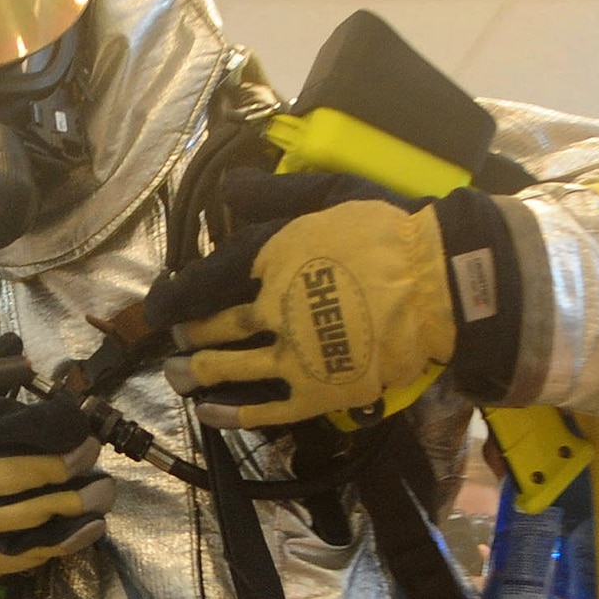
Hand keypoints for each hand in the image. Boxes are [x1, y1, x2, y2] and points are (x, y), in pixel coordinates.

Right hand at [0, 391, 114, 585]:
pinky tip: (92, 526)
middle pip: (22, 472)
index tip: (76, 421)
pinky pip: (30, 551)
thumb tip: (13, 343)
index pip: (7, 427)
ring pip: (32, 514)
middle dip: (67, 461)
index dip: (53, 423)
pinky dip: (67, 539)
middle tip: (91, 452)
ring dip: (77, 502)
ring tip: (103, 491)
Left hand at [148, 169, 511, 427]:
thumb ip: (273, 193)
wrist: (439, 282)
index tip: (159, 305)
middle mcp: (273, 308)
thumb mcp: (328, 191)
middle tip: (171, 340)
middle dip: (185, 334)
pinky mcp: (319, 390)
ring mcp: (294, 354)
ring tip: (176, 375)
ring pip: (230, 368)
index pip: (206, 278)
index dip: (176, 295)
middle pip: (214, 325)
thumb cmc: (387, 231)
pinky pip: (266, 409)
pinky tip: (209, 414)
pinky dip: (232, 413)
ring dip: (196, 373)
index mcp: (271, 258)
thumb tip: (227, 184)